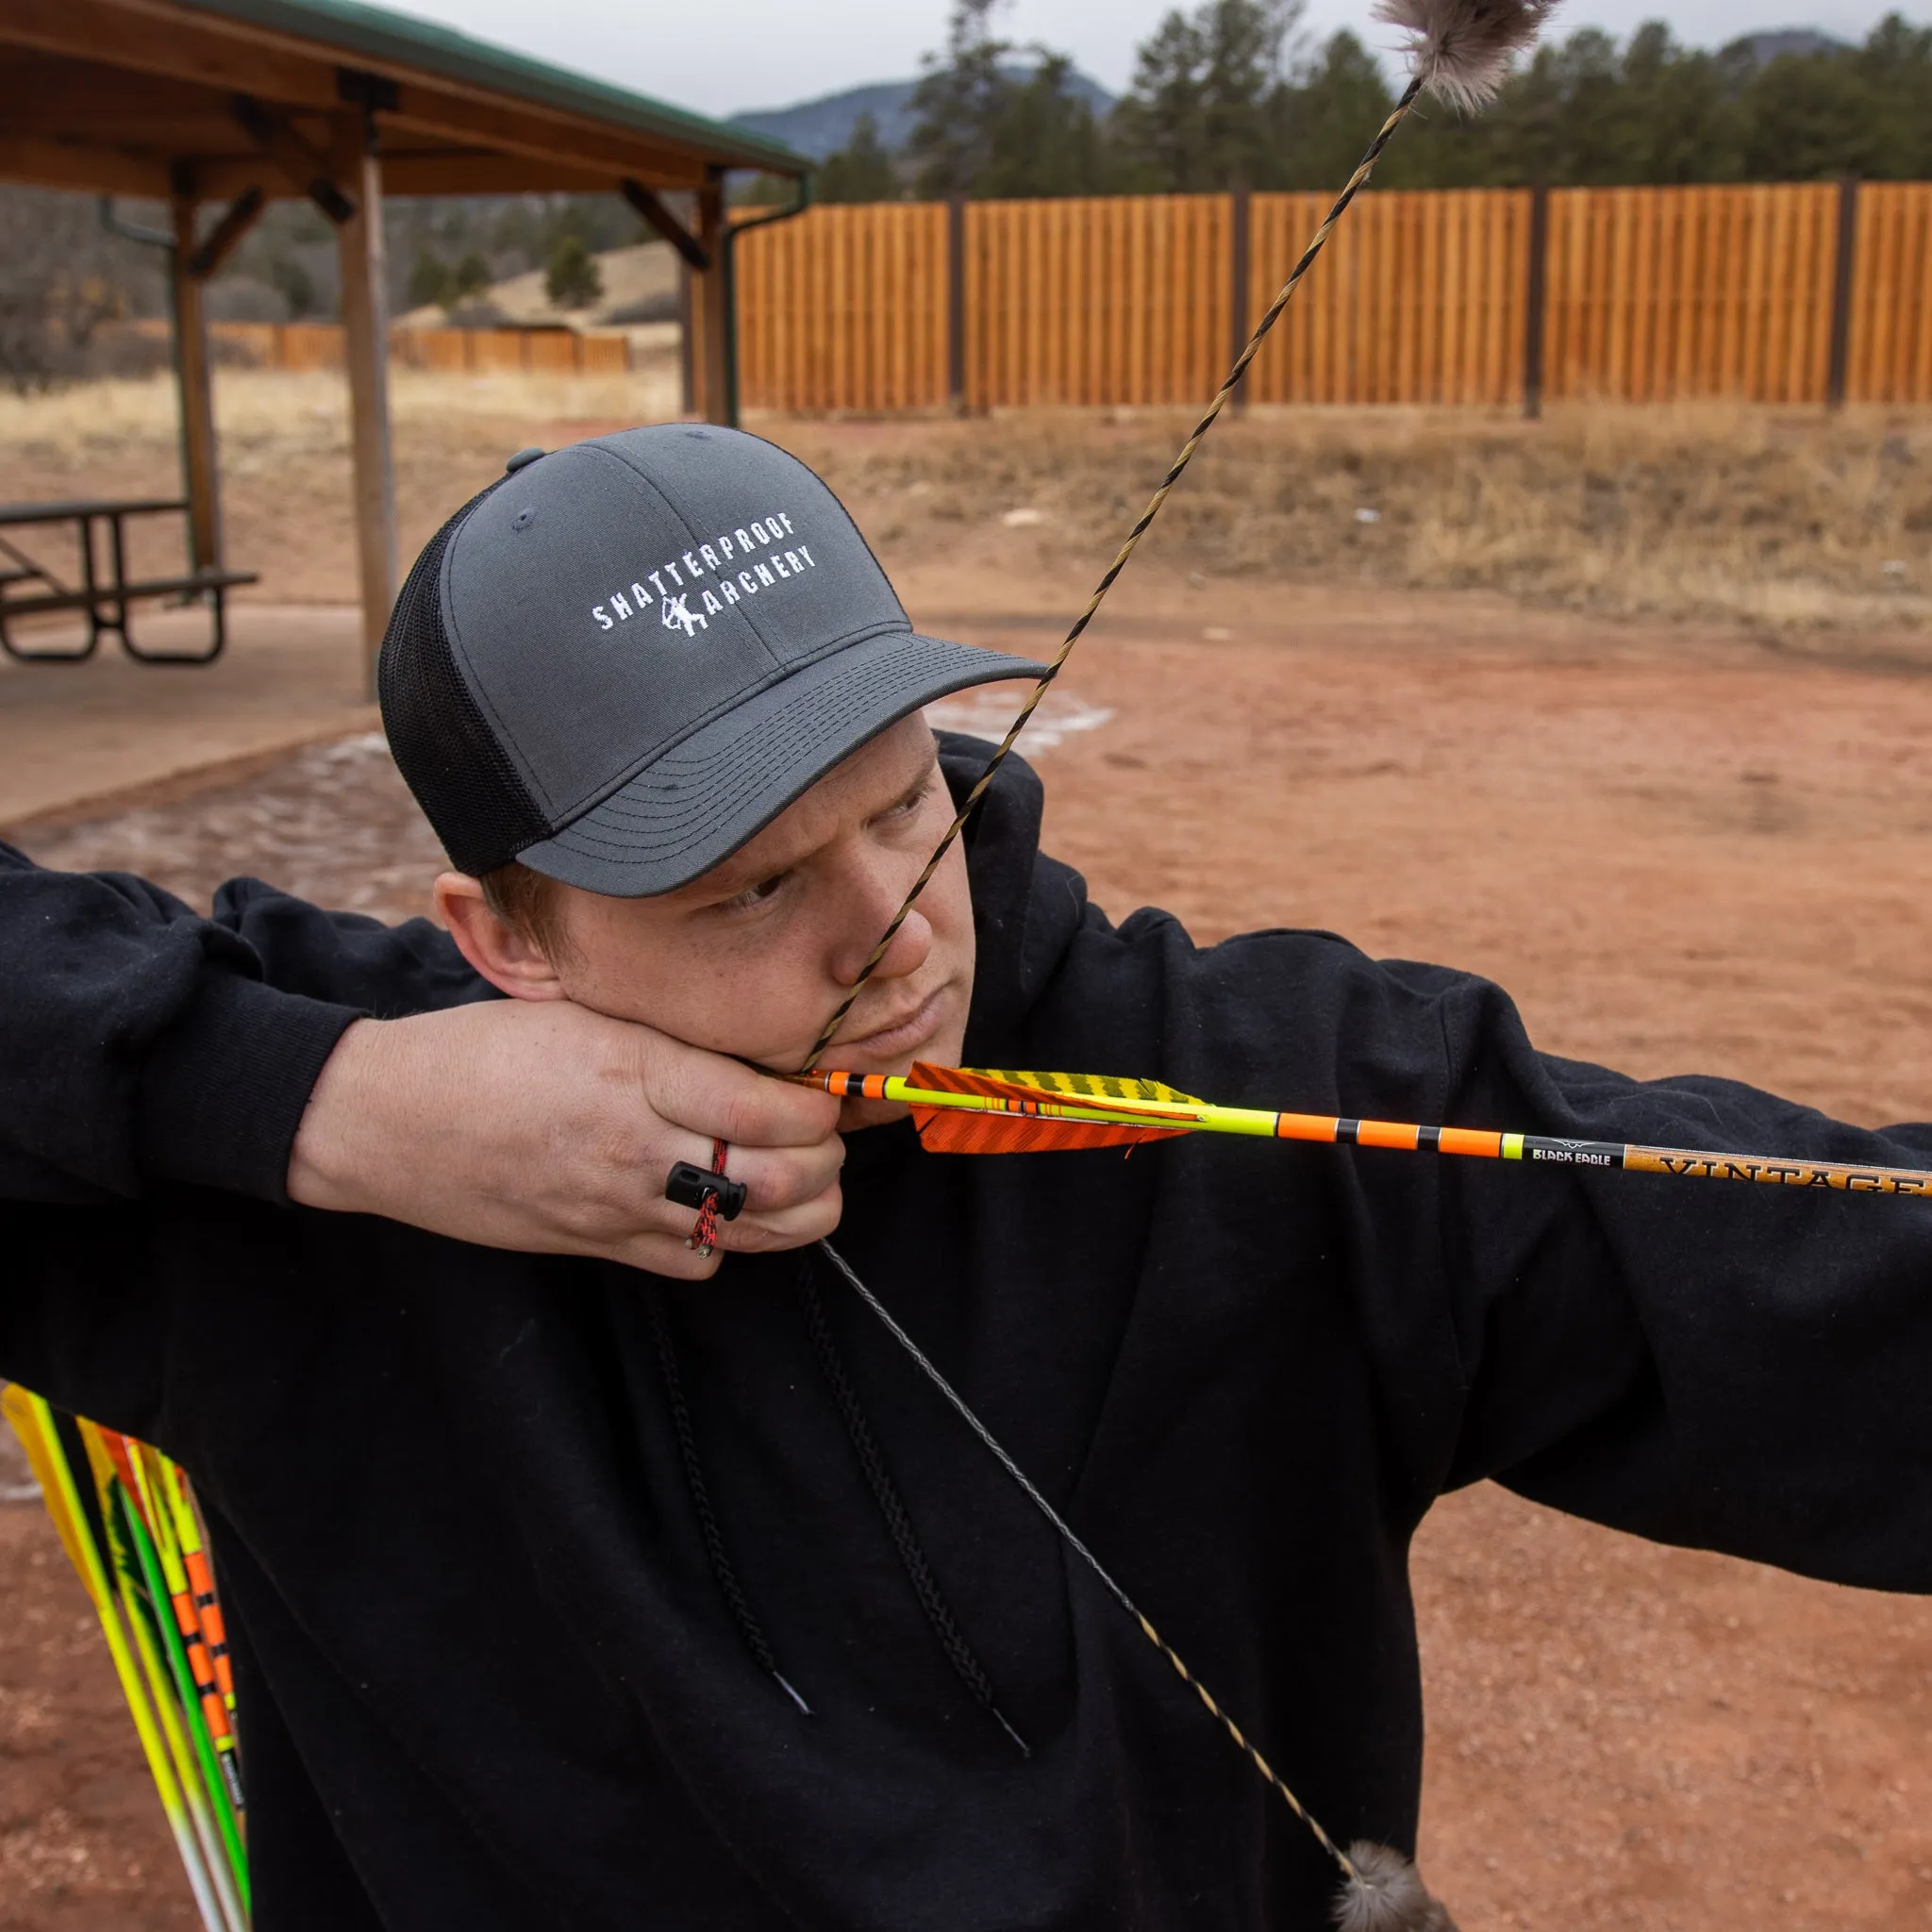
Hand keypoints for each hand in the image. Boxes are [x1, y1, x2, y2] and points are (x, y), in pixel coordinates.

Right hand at [286, 1002, 843, 1277]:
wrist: (386, 1119)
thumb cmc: (483, 1048)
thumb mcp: (587, 1013)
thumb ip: (673, 1038)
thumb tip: (765, 1055)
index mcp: (634, 1070)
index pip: (769, 1111)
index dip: (819, 1111)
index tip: (825, 1095)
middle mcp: (633, 1145)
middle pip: (779, 1179)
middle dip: (825, 1164)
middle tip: (824, 1139)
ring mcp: (616, 1205)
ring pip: (751, 1231)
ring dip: (798, 1210)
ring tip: (800, 1179)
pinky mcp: (596, 1245)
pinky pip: (696, 1261)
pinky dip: (729, 1241)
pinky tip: (724, 1206)